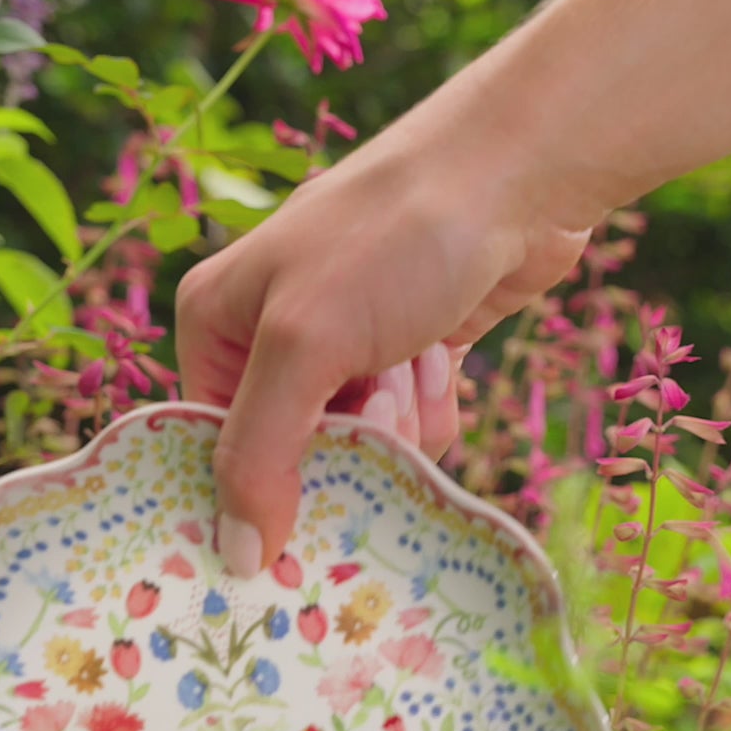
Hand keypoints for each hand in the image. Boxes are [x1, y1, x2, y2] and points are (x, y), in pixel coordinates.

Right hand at [176, 107, 598, 579]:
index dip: (257, 492)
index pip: (212, 446)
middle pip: (298, 454)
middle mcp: (275, 333)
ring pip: (366, 447)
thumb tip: (236, 553)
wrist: (517, 177)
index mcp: (218, 320)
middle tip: (382, 408)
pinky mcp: (415, 350)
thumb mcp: (306, 342)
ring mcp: (351, 342)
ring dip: (402, 423)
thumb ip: (261, 451)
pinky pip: (414, 425)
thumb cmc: (396, 238)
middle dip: (351, 445)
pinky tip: (447, 354)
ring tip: (416, 357)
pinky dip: (435, 402)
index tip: (300, 533)